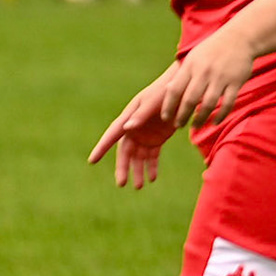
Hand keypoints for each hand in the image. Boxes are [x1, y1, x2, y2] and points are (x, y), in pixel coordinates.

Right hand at [90, 67, 181, 188]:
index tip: (92, 160)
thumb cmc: (166, 92)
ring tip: (139, 186)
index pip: (112, 135)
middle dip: (123, 168)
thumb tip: (127, 128)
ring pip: (138, 157)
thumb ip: (141, 115)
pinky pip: (152, 155)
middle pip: (125, 152)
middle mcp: (134, 128)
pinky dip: (152, 166)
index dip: (102, 148)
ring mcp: (145, 134)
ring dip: (138, 171)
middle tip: (122, 184)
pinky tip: (152, 178)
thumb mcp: (154, 102)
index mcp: (129, 118)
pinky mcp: (157, 138)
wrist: (183, 89)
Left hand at [159, 27, 256, 128]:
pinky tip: (214, 122)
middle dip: (182, 116)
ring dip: (200, 118)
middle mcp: (204, 72)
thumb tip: (168, 92)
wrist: (239, 38)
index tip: (166, 118)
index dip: (169, 107)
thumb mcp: (193, 58)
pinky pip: (227, 103)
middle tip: (178, 126)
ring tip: (195, 126)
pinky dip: (220, 115)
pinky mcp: (236, 82)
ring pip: (208, 104)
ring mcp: (221, 78)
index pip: (174, 90)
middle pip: (190, 100)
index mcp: (190, 66)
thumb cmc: (212, 50)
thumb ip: (182, 75)